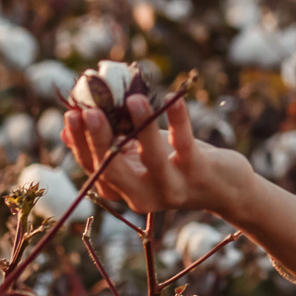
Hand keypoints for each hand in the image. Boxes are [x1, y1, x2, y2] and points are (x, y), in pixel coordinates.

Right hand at [61, 94, 239, 216]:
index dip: (79, 144)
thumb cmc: (176, 165)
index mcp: (123, 191)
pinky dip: (180, 120)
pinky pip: (185, 144)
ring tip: (134, 99)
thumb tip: (71, 125)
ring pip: (152, 158)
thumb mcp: (139, 156)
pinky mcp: (198, 172)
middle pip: (113, 170)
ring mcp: (171, 187)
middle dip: (98, 140)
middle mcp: (143, 195)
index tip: (70, 114)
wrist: (226, 189)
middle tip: (88, 111)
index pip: (93, 169)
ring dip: (142, 127)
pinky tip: (174, 99)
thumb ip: (111, 145)